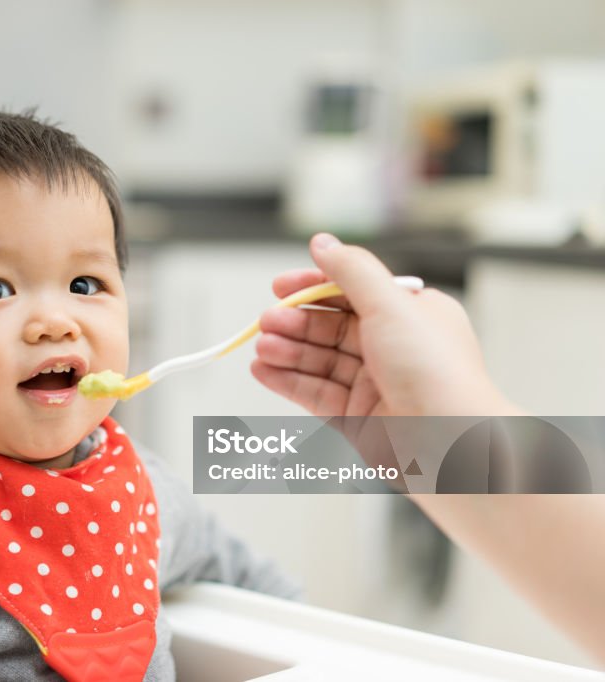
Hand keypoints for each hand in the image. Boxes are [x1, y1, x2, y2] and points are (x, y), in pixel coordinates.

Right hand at [251, 233, 516, 417]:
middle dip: (295, 322)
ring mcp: (373, 385)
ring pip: (318, 361)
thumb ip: (351, 271)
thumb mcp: (391, 305)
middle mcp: (393, 348)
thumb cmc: (436, 375)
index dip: (313, 287)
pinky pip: (313, 393)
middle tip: (267, 321)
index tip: (280, 286)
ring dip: (286, 351)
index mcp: (410, 316)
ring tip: (262, 348)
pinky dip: (286, 381)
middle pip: (330, 327)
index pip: (352, 292)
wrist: (450, 444)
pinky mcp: (356, 419)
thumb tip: (322, 242)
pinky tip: (263, 371)